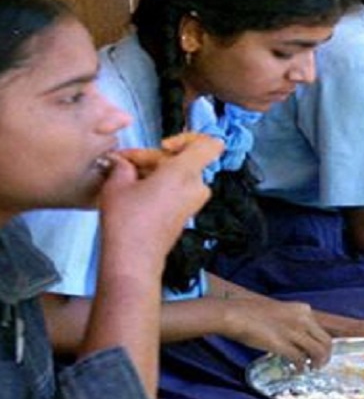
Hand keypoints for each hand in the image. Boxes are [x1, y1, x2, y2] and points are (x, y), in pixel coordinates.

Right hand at [100, 133, 222, 259]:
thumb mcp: (117, 184)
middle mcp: (196, 186)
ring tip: (125, 178)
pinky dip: (160, 186)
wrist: (134, 260)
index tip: (163, 146)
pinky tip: (134, 192)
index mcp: (185, 173)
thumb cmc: (127, 221)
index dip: (187, 138)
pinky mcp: (186, 215)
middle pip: (183, 160)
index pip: (209, 144)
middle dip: (154, 158)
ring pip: (179, 175)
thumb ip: (124, 165)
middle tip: (124, 163)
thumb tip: (122, 161)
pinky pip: (178, 190)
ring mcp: (194, 202)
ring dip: (155, 173)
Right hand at [222, 298, 333, 368]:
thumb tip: (299, 338)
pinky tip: (297, 370)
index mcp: (304, 309)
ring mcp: (294, 331)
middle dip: (325, 356)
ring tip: (310, 369)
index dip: (324, 344)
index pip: (323, 330)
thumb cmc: (253, 313)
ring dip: (316, 363)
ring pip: (317, 352)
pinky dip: (300, 367)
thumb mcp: (282, 311)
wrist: (236, 314)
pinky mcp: (282, 344)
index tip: (319, 352)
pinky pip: (299, 359)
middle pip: (325, 342)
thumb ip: (294, 321)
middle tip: (318, 365)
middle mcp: (303, 319)